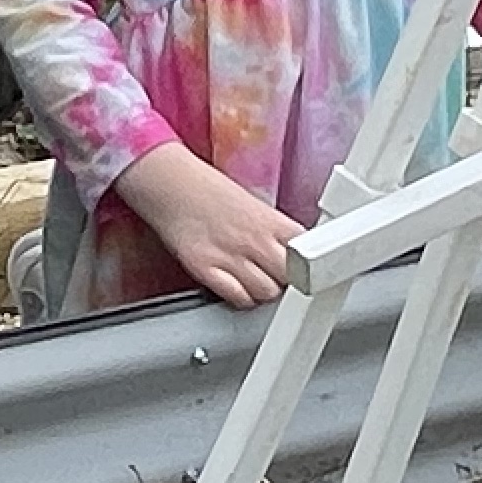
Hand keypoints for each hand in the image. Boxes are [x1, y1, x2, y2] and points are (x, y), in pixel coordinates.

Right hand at [113, 144, 303, 306]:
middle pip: (291, 279)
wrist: (171, 184)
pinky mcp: (207, 269)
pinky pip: (237, 298)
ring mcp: (232, 256)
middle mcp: (255, 240)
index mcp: (271, 221)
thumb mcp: (254, 204)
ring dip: (263, 291)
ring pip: (266, 293)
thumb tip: (294, 253)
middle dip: (287, 282)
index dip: (310, 267)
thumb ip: (276, 230)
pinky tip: (235, 286)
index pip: (308, 255)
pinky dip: (240, 298)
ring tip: (253, 280)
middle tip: (277, 277)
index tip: (309, 272)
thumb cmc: (209, 190)